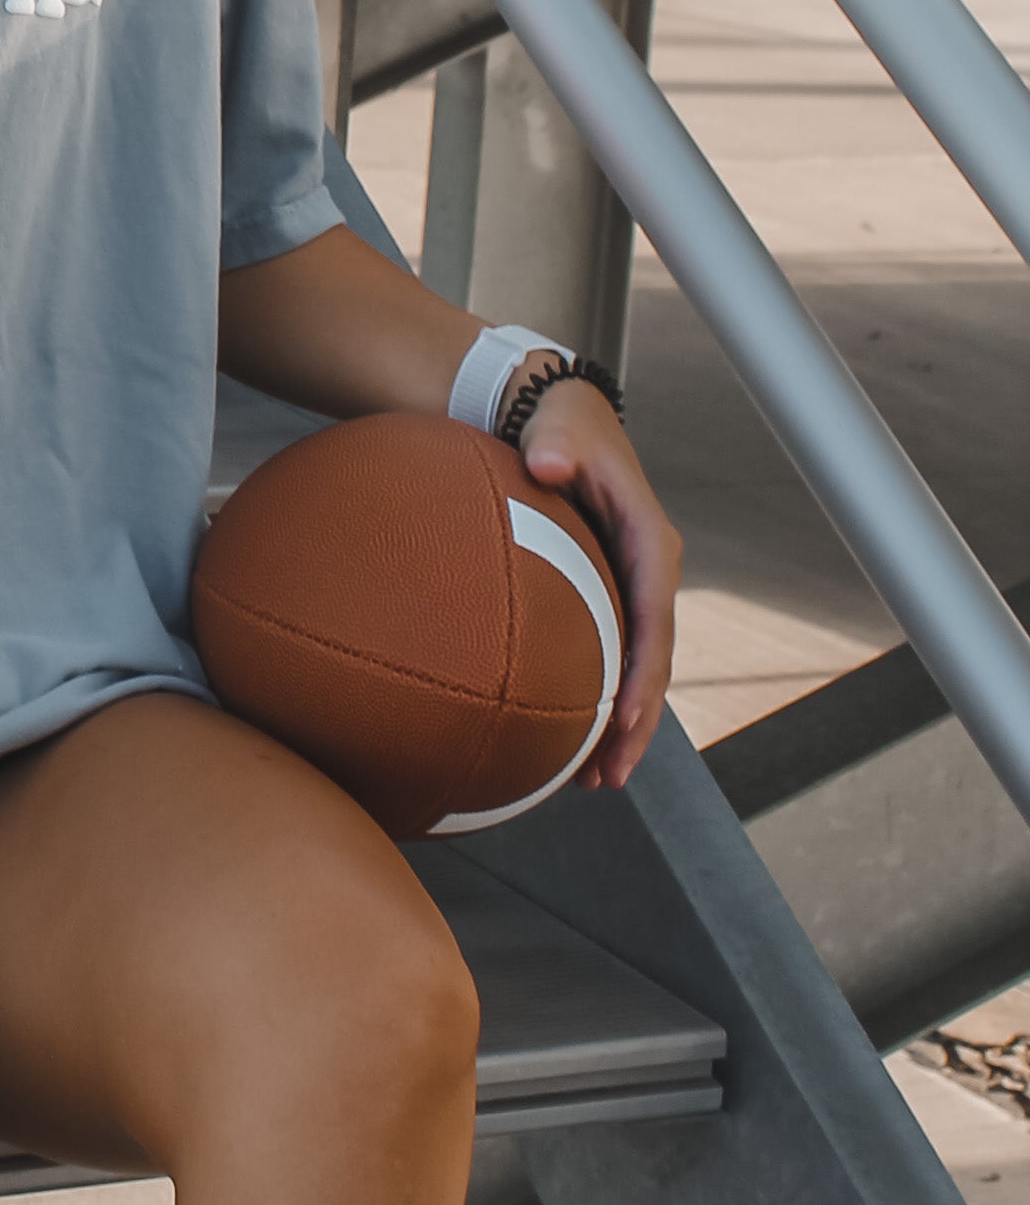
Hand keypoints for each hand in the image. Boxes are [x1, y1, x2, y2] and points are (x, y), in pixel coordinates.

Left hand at [513, 379, 681, 789]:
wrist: (556, 420)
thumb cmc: (559, 427)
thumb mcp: (560, 428)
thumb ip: (557, 445)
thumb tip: (547, 464)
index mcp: (649, 541)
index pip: (655, 617)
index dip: (644, 672)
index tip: (622, 722)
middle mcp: (649, 572)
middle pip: (652, 661)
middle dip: (635, 724)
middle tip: (607, 778)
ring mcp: (631, 589)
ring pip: (634, 670)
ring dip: (619, 729)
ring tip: (591, 784)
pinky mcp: (608, 597)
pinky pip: (608, 657)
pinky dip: (595, 702)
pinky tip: (568, 744)